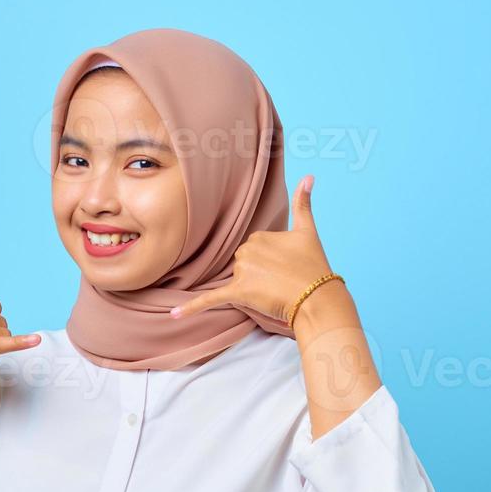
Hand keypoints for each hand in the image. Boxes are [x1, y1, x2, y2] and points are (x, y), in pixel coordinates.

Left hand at [169, 175, 333, 325]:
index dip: (268, 261)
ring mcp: (242, 271)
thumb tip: (308, 176)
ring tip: (274, 292)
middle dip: (257, 274)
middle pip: (242, 264)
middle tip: (281, 281)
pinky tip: (174, 315)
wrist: (317, 297)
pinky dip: (191, 308)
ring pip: (235, 280)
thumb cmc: (314, 266)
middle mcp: (247, 250)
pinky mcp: (238, 293)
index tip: (284, 267)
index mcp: (259, 235)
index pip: (253, 249)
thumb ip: (303, 203)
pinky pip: (210, 299)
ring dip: (249, 288)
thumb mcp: (308, 231)